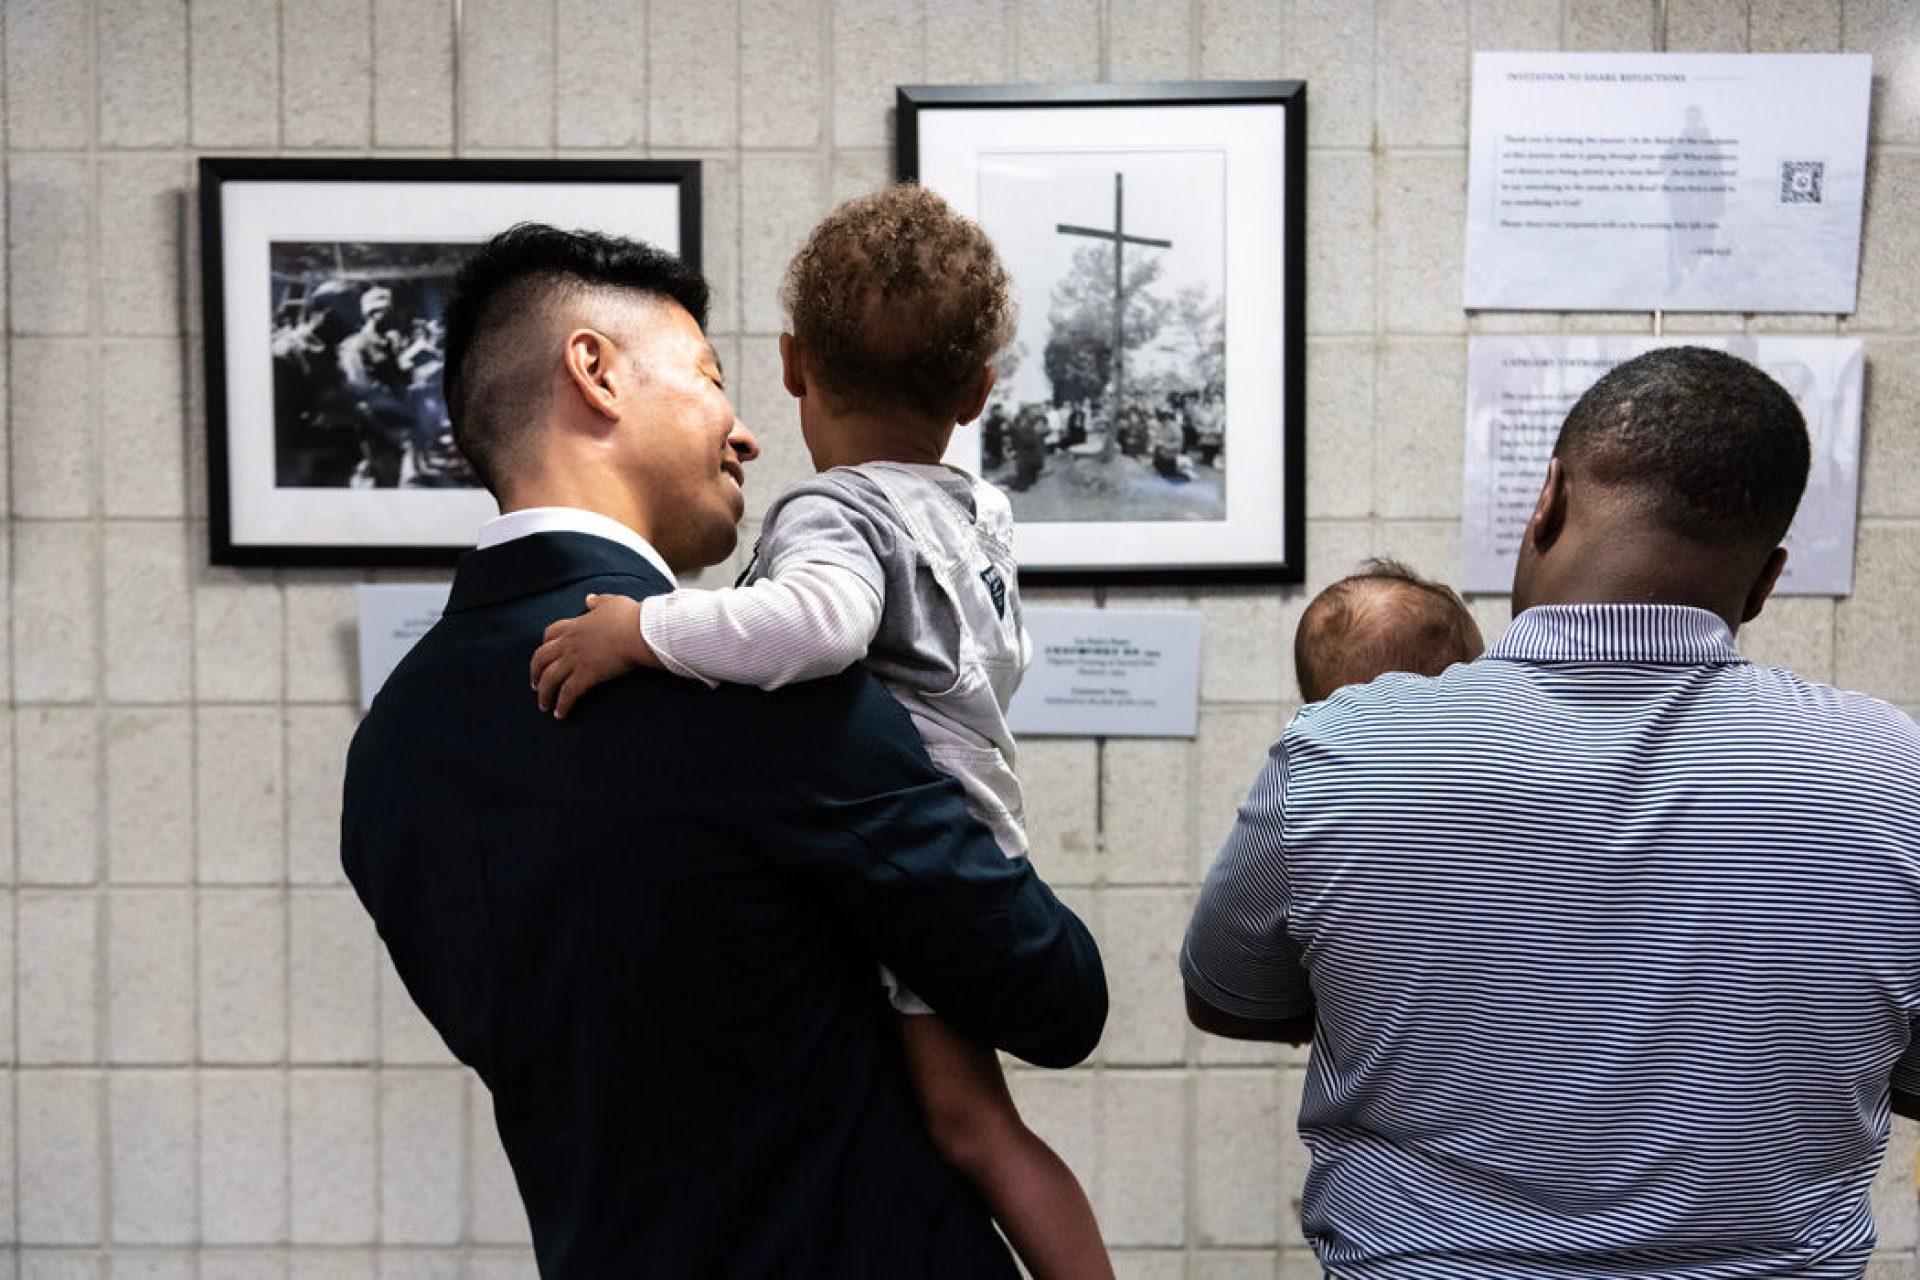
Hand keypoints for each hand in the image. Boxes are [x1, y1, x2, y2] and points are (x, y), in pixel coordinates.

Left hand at [529, 593, 653, 719]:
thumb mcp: (612, 602)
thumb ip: (598, 601)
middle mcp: (569, 643)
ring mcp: (575, 660)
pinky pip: (567, 694)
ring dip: (544, 694)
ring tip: (543, 706)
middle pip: (540, 658)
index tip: (545, 656)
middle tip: (535, 685)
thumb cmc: (630, 617)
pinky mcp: (586, 675)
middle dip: (534, 673)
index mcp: (575, 626)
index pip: (550, 634)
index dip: (544, 646)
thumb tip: (588, 598)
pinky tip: (560, 715)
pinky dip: (561, 705)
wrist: (639, 632)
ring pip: (549, 679)